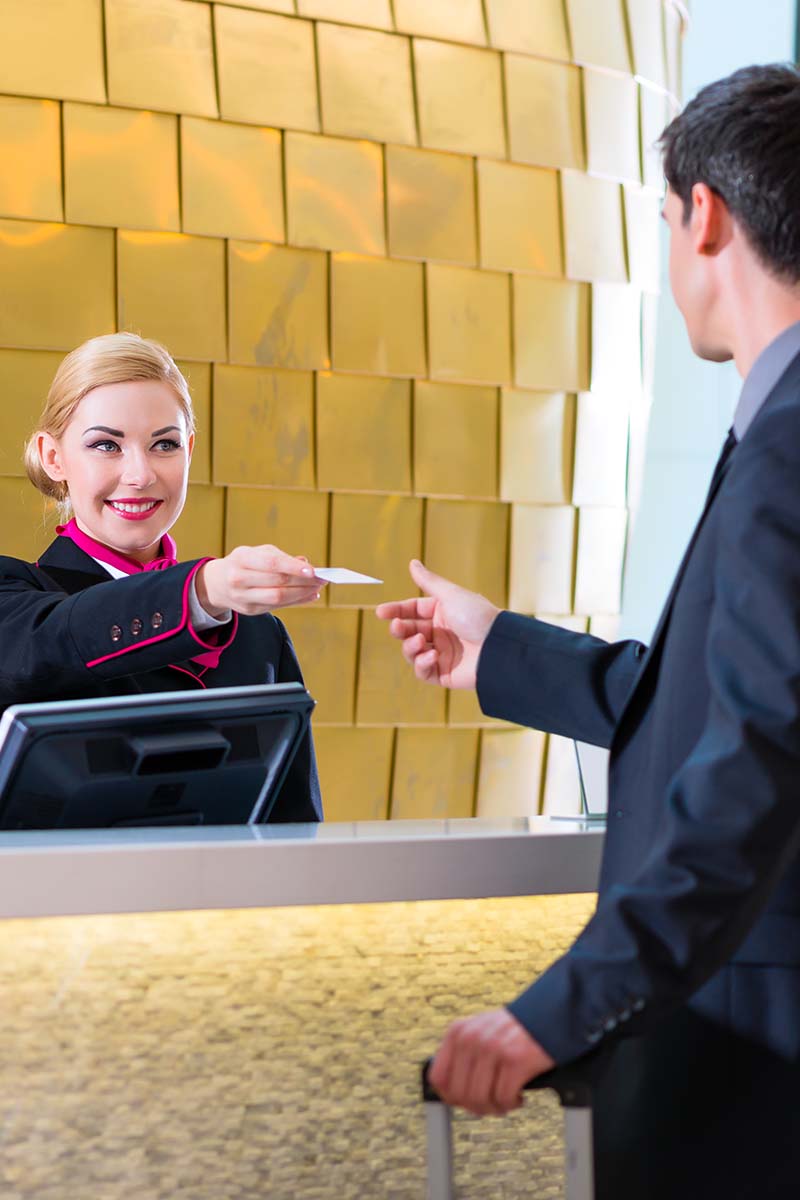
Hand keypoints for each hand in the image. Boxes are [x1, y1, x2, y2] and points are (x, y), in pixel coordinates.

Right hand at [196, 545, 324, 616]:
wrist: (217, 583)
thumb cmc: (244, 563)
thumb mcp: (257, 553)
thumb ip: (282, 558)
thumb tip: (306, 564)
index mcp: (242, 558)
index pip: (271, 563)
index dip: (293, 567)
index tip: (313, 570)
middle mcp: (239, 579)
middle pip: (278, 582)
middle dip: (304, 581)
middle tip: (322, 578)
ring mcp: (243, 597)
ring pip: (278, 597)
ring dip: (302, 593)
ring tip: (317, 587)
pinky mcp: (250, 610)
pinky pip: (278, 606)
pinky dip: (296, 601)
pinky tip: (309, 595)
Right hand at [375, 560, 498, 689]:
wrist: (499, 647)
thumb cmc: (479, 617)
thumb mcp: (451, 595)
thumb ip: (428, 581)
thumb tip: (413, 562)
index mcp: (443, 612)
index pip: (413, 610)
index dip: (397, 611)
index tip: (381, 612)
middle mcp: (441, 633)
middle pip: (409, 631)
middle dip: (400, 629)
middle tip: (398, 627)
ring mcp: (442, 654)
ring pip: (412, 652)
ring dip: (409, 647)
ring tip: (419, 641)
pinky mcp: (445, 674)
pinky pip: (423, 671)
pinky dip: (422, 664)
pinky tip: (431, 656)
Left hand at [429, 1008, 554, 1116]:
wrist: (549, 1015)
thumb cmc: (514, 1031)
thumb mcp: (479, 1033)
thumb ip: (462, 1057)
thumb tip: (449, 1095)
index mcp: (457, 1032)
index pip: (438, 1077)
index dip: (450, 1097)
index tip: (465, 1102)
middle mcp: (471, 1038)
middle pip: (459, 1094)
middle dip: (476, 1107)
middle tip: (491, 1105)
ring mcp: (492, 1048)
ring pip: (480, 1100)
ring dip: (495, 1108)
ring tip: (506, 1101)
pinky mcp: (515, 1060)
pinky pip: (503, 1098)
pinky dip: (511, 1104)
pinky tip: (519, 1096)